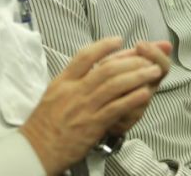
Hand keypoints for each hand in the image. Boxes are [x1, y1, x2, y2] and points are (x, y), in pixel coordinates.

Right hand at [19, 37, 165, 174]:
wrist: (37, 149)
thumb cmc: (45, 123)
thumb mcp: (54, 93)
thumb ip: (72, 80)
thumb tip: (92, 67)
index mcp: (64, 81)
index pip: (85, 56)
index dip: (104, 45)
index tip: (119, 40)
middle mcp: (75, 91)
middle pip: (106, 68)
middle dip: (131, 61)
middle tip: (147, 57)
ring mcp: (84, 107)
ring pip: (114, 85)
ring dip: (137, 76)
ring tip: (153, 71)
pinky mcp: (93, 125)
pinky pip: (116, 108)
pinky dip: (132, 99)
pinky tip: (145, 93)